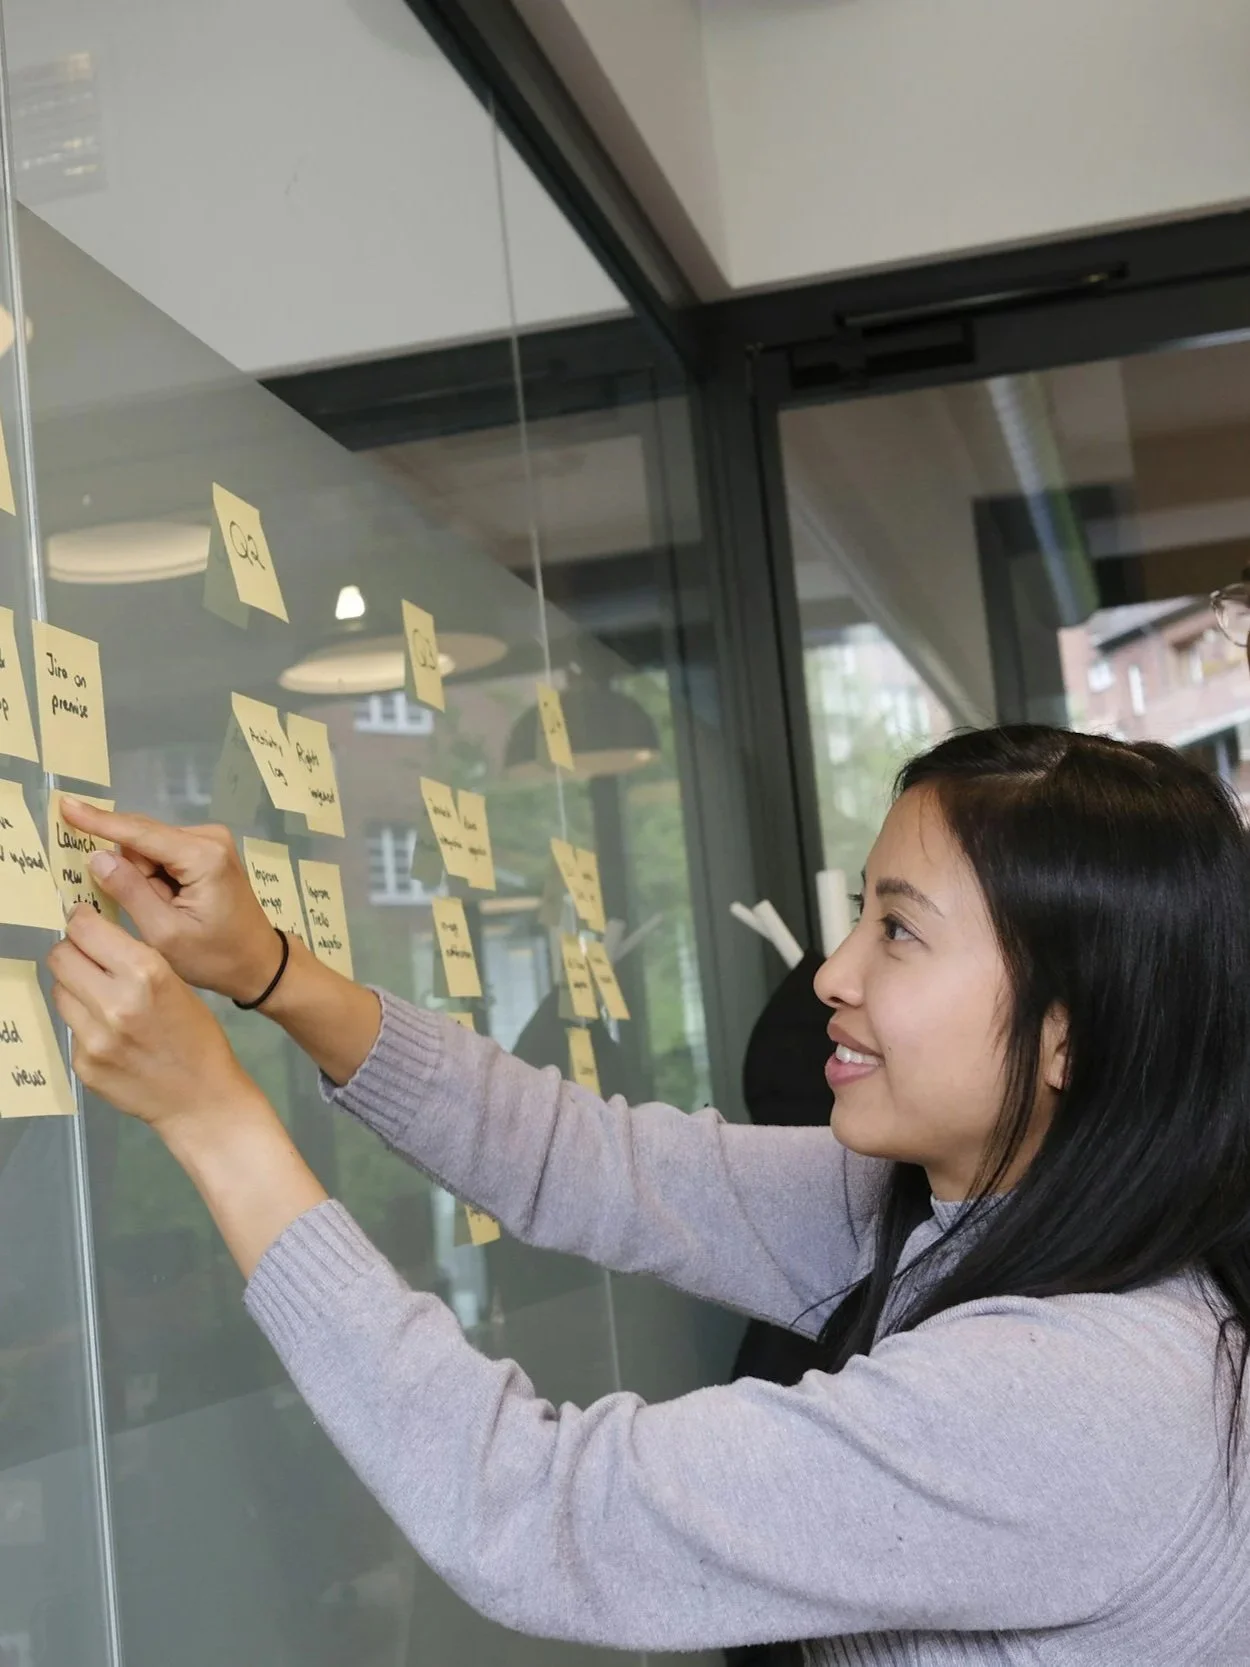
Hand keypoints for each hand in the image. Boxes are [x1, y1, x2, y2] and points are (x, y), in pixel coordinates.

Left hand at [48, 904, 267, 1141]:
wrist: (202, 1099)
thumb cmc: (198, 1037)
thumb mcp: (178, 984)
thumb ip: (134, 961)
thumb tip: (93, 939)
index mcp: (146, 974)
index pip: (85, 929)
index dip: (82, 921)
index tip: (83, 921)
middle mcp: (114, 1003)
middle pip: (61, 957)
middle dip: (72, 952)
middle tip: (88, 959)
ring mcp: (93, 1038)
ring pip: (59, 992)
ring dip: (75, 989)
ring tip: (101, 1001)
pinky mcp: (83, 1064)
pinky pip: (70, 1029)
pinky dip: (85, 1026)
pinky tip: (111, 1037)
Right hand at [59, 799, 279, 1002]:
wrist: (257, 962)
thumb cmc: (214, 956)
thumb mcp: (165, 934)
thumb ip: (130, 892)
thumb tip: (97, 856)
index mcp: (202, 856)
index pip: (139, 833)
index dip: (99, 821)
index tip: (66, 805)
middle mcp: (208, 837)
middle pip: (142, 839)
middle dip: (127, 870)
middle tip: (145, 910)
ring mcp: (210, 841)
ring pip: (149, 848)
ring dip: (143, 877)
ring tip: (162, 912)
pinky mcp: (207, 849)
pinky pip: (162, 854)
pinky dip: (154, 876)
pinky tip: (167, 903)